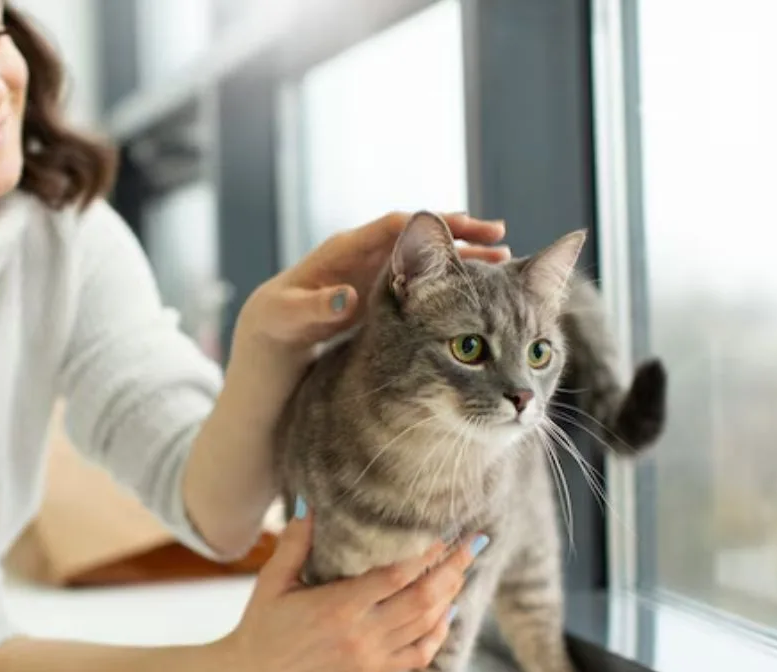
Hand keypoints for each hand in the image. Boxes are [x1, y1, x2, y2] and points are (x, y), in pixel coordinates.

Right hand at [217, 509, 479, 671]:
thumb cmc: (262, 625)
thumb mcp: (273, 579)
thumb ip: (295, 541)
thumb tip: (308, 502)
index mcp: (338, 607)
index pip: (396, 578)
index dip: (425, 556)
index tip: (442, 535)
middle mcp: (361, 634)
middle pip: (423, 601)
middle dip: (452, 571)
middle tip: (472, 546)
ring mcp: (370, 656)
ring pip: (426, 626)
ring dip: (450, 597)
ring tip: (462, 571)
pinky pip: (417, 655)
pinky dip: (438, 635)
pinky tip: (445, 613)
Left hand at [235, 211, 508, 361]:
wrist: (271, 342)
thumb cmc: (275, 327)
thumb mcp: (288, 320)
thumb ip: (315, 309)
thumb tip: (346, 296)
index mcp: (343, 251)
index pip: (394, 226)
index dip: (430, 224)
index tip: (465, 226)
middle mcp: (366, 255)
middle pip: (420, 236)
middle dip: (459, 234)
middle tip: (500, 237)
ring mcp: (379, 274)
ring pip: (430, 258)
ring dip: (464, 258)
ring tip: (504, 262)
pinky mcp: (386, 295)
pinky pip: (428, 282)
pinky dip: (455, 283)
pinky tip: (483, 291)